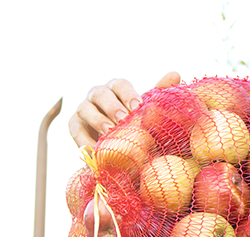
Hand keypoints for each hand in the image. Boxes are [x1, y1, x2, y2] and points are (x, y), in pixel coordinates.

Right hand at [67, 72, 181, 147]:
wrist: (119, 147)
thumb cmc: (135, 124)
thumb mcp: (147, 110)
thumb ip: (159, 93)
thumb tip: (175, 74)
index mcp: (116, 88)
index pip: (119, 84)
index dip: (127, 93)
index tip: (137, 107)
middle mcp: (97, 95)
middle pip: (99, 93)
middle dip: (110, 106)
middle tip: (122, 120)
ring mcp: (83, 109)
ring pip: (84, 108)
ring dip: (96, 120)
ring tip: (108, 132)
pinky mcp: (74, 125)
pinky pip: (75, 130)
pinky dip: (83, 139)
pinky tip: (95, 148)